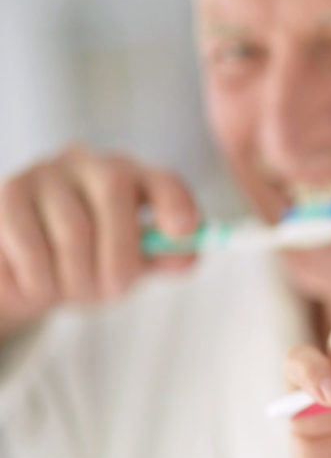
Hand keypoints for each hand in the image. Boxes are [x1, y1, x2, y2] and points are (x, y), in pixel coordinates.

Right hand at [0, 145, 199, 335]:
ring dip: (76, 279)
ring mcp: (41, 174)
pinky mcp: (2, 197)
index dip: (175, 200)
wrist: (22, 266)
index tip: (182, 230)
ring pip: (71, 230)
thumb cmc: (91, 259)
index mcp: (131, 176)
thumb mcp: (133, 259)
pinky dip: (38, 281)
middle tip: (110, 294)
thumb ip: (165, 257)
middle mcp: (87, 163)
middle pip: (114, 194)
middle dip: (119, 258)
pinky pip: (26, 246)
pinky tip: (37, 285)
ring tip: (71, 293)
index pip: (162, 180)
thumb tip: (186, 255)